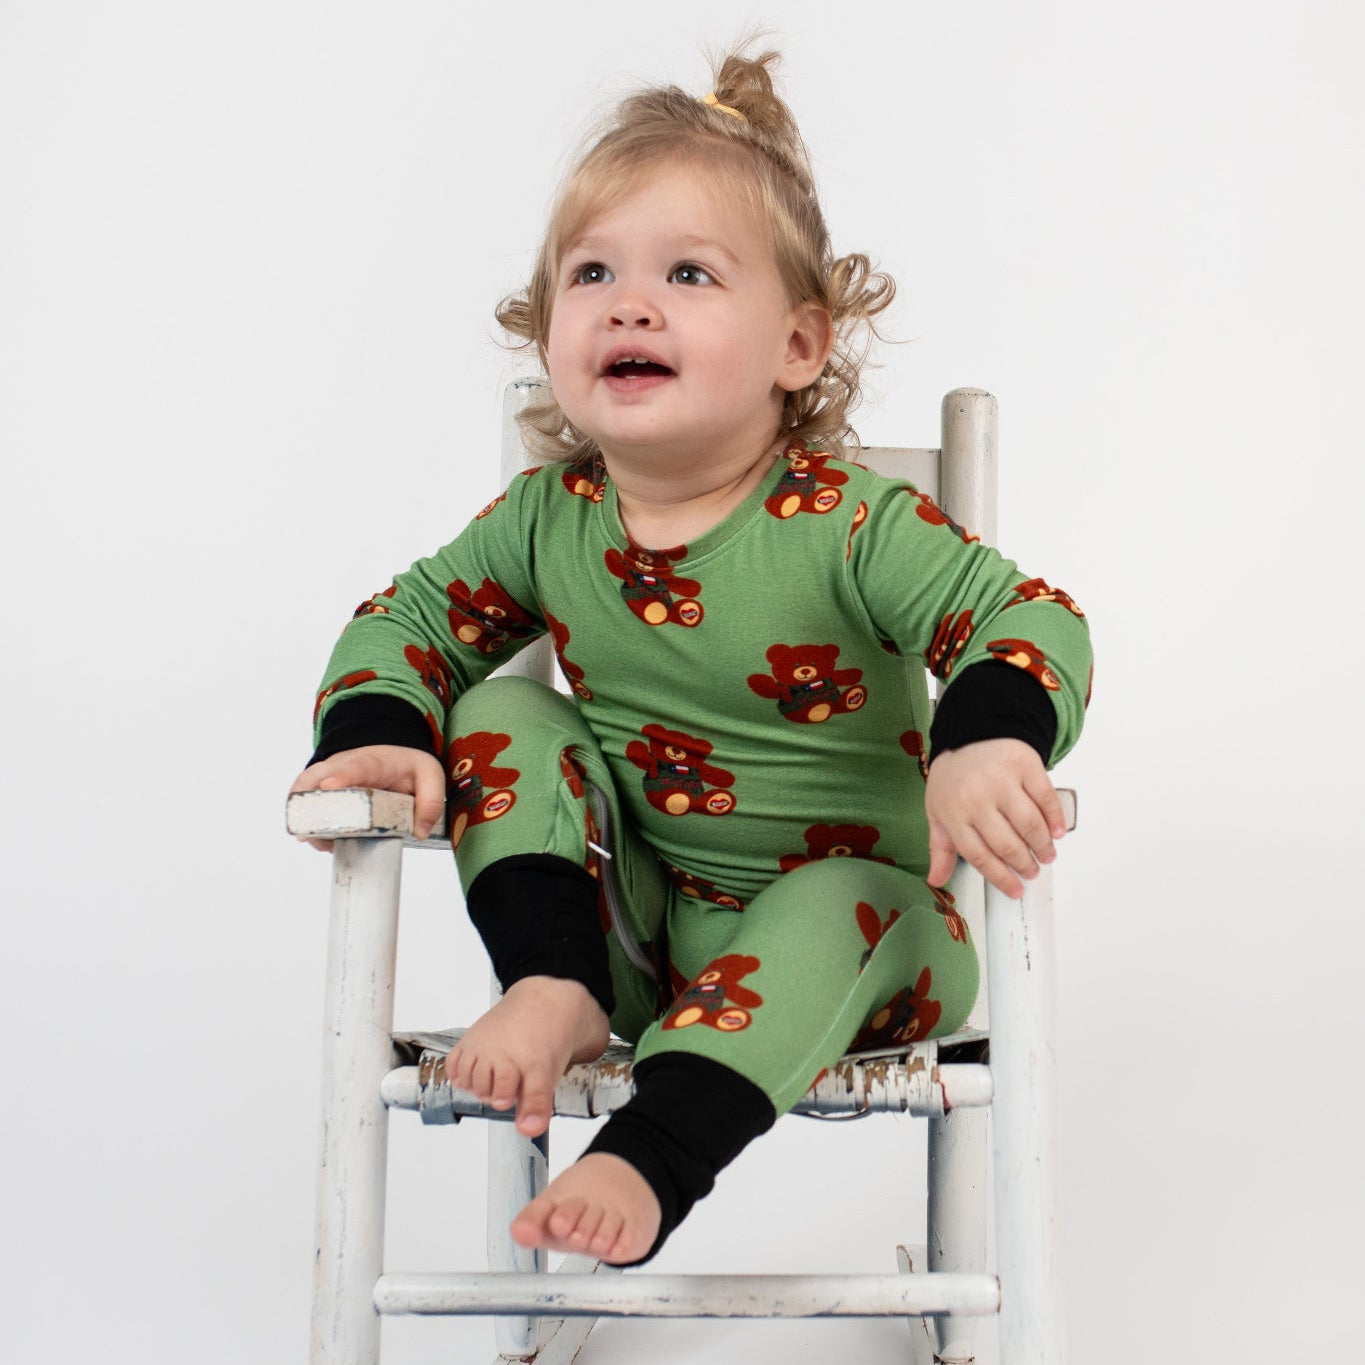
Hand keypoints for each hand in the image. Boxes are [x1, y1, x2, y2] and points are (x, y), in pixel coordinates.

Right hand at [288, 744, 445, 850]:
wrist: (390, 750)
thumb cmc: (407, 763)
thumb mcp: (430, 776)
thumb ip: (430, 802)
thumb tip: (420, 832)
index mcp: (373, 762)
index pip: (355, 767)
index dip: (341, 776)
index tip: (329, 786)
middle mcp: (343, 764)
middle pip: (316, 778)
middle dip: (309, 802)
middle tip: (313, 831)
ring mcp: (327, 773)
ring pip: (303, 789)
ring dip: (303, 815)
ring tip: (316, 840)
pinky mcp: (319, 785)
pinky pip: (301, 799)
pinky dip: (302, 818)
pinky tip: (314, 838)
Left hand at [924, 738, 1065, 897]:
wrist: (971, 731)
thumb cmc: (955, 776)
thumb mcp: (938, 810)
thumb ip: (940, 847)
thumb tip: (936, 880)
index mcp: (953, 813)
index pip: (979, 856)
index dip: (1000, 877)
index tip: (1015, 889)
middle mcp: (977, 798)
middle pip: (1007, 844)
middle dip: (1024, 864)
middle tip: (1032, 872)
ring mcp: (1001, 780)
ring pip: (1029, 824)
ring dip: (1042, 846)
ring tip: (1046, 855)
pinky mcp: (1024, 765)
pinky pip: (1045, 798)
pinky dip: (1055, 819)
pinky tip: (1057, 832)